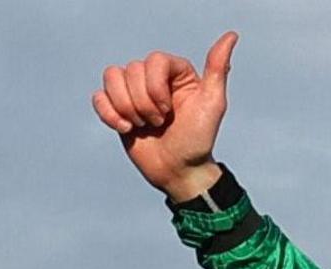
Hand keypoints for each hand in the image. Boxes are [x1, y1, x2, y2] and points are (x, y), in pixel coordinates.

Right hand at [92, 30, 233, 200]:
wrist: (179, 171)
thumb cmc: (198, 139)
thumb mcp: (213, 104)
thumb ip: (218, 69)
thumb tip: (231, 36)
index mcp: (175, 71)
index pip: (154, 60)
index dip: (156, 87)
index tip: (170, 111)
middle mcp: (153, 77)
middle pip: (132, 70)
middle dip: (144, 104)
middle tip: (160, 123)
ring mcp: (133, 92)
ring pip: (112, 77)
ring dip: (126, 108)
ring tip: (143, 125)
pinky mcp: (117, 108)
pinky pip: (99, 97)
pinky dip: (109, 114)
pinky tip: (126, 128)